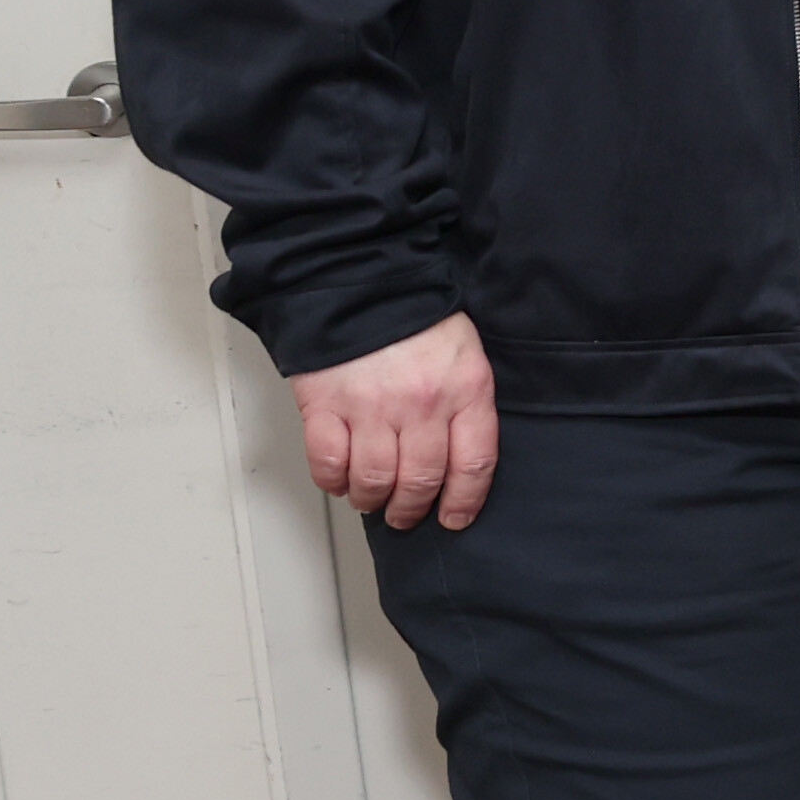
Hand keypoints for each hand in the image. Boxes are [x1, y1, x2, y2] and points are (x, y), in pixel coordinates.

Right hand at [295, 313, 497, 529]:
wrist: (364, 281)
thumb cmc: (418, 320)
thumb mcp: (466, 356)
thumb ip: (468, 404)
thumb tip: (462, 458)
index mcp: (465, 390)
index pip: (474, 464)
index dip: (465, 501)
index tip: (455, 518)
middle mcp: (420, 404)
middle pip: (420, 480)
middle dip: (412, 509)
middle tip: (406, 516)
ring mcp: (370, 406)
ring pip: (373, 479)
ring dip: (371, 500)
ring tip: (371, 500)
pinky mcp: (325, 404)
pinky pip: (328, 461)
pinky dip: (332, 480)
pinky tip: (339, 480)